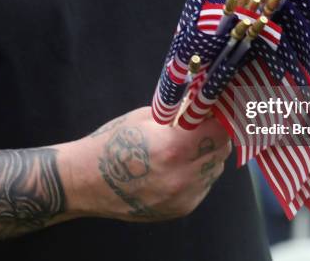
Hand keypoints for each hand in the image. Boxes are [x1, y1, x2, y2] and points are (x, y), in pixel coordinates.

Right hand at [59, 107, 230, 221]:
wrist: (86, 182)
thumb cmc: (112, 143)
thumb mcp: (146, 117)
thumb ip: (180, 112)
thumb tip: (205, 101)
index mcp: (173, 148)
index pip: (221, 130)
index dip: (220, 117)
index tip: (213, 109)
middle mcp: (183, 177)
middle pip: (222, 149)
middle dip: (215, 134)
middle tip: (201, 125)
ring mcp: (184, 197)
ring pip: (216, 168)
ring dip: (208, 154)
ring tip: (185, 147)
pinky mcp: (182, 209)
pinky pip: (204, 185)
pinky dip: (198, 173)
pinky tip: (178, 166)